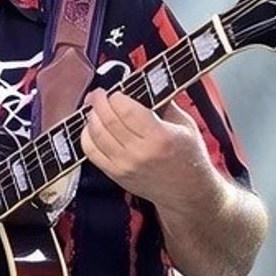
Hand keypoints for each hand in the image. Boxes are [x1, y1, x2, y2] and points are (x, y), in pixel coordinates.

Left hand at [78, 89, 216, 208]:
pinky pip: (90, 152)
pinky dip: (86, 136)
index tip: (116, 91)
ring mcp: (124, 165)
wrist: (187, 192)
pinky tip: (91, 128)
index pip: (126, 109)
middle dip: (99, 101)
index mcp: (160, 137)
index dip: (116, 96)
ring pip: (95, 134)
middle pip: (107, 120)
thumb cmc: (189, 157)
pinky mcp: (115, 174)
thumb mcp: (185, 125)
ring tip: (95, 108)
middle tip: (99, 94)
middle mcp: (139, 152)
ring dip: (91, 117)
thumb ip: (164, 103)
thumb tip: (145, 83)